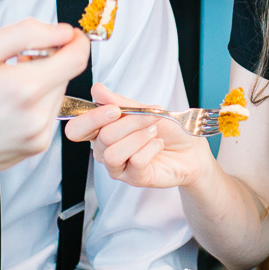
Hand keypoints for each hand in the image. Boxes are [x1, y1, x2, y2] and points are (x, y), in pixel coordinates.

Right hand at [0, 18, 88, 187]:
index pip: (77, 58)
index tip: (67, 36)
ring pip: (58, 95)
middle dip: (49, 62)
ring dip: (42, 84)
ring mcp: (39, 135)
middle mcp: (37, 116)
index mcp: (24, 87)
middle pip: (66, 75)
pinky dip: (35, 105)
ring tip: (8, 86)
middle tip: (17, 61)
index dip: (76, 41)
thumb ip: (27, 34)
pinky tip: (8, 106)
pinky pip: (48, 115)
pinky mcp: (36, 147)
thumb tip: (62, 32)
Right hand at [64, 84, 213, 189]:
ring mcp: (118, 167)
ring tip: (153, 131)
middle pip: (101, 138)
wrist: (192, 149)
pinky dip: (151, 148)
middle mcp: (104, 150)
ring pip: (113, 153)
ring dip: (138, 137)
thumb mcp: (145, 109)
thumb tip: (97, 90)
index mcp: (101, 131)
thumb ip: (120, 102)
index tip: (115, 110)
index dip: (91, 119)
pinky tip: (158, 144)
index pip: (76, 130)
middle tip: (148, 117)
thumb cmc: (167, 129)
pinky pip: (135, 162)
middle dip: (129, 122)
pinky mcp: (134, 179)